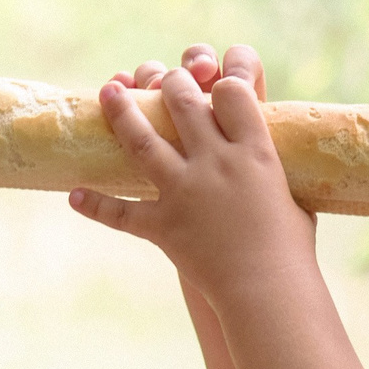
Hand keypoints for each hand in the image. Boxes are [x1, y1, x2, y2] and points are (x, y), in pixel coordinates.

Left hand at [72, 43, 313, 297]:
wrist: (269, 290)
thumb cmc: (291, 248)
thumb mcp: (294, 198)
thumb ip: (275, 176)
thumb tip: (273, 167)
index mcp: (255, 152)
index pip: (231, 93)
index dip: (221, 81)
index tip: (215, 83)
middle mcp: (216, 163)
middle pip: (184, 103)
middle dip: (169, 84)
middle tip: (159, 78)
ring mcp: (185, 192)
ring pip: (142, 141)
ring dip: (122, 114)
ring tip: (108, 93)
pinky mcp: (163, 226)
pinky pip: (121, 213)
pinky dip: (96, 205)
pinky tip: (75, 195)